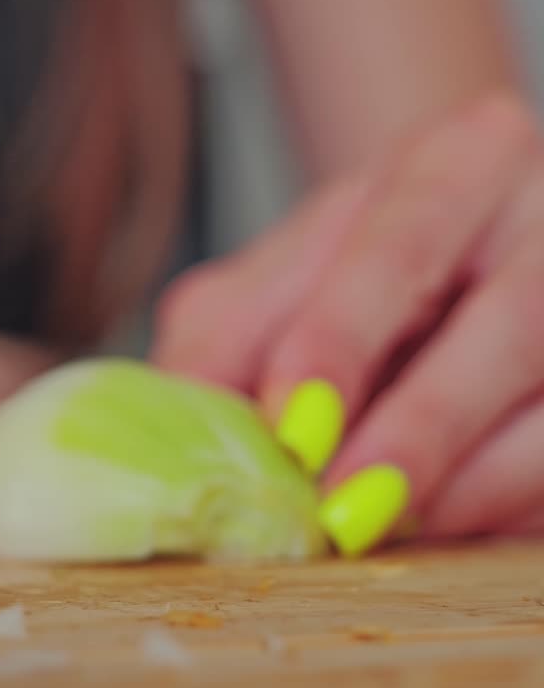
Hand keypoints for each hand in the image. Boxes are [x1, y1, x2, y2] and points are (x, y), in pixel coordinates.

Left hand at [152, 91, 543, 555]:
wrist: (469, 256)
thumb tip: (179, 429)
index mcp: (458, 159)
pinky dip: (498, 506)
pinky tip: (433, 526)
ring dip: (462, 484)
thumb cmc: (361, 268)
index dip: (341, 340)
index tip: (291, 427)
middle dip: (418, 427)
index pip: (398, 244)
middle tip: (342, 510)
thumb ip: (224, 340)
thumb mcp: (278, 279)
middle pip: (508, 323)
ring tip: (377, 528)